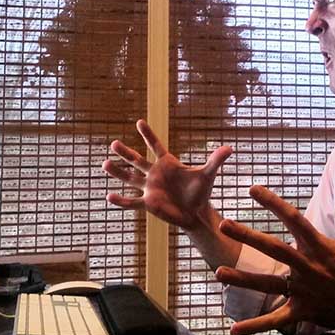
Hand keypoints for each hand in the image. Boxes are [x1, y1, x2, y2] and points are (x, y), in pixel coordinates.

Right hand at [102, 119, 232, 229]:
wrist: (195, 212)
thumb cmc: (200, 191)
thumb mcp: (208, 174)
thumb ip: (215, 160)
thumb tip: (230, 148)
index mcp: (167, 164)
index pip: (156, 146)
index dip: (148, 135)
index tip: (139, 122)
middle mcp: (155, 174)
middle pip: (137, 160)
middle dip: (125, 152)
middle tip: (113, 144)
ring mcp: (149, 188)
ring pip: (130, 178)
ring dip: (117, 171)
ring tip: (104, 163)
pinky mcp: (148, 203)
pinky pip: (131, 201)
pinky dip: (120, 200)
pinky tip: (109, 196)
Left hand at [215, 185, 334, 334]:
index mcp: (321, 246)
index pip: (293, 218)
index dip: (272, 202)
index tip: (253, 190)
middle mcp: (309, 266)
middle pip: (273, 248)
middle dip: (247, 236)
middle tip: (224, 224)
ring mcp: (305, 291)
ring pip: (268, 284)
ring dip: (242, 279)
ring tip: (218, 273)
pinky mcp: (305, 312)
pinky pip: (277, 320)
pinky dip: (255, 325)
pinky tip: (233, 330)